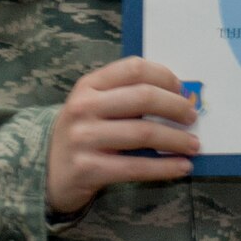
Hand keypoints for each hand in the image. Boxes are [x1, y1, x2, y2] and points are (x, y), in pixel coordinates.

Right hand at [46, 56, 198, 214]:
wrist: (47, 172)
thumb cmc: (84, 134)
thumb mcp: (96, 106)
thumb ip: (127, 96)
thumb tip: (181, 97)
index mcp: (88, 85)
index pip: (134, 69)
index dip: (164, 76)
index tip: (182, 90)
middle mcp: (83, 108)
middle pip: (143, 97)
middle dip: (176, 107)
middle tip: (192, 117)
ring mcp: (83, 138)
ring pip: (143, 133)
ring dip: (176, 139)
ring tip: (194, 145)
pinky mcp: (87, 169)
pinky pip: (136, 167)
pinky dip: (164, 167)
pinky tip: (182, 167)